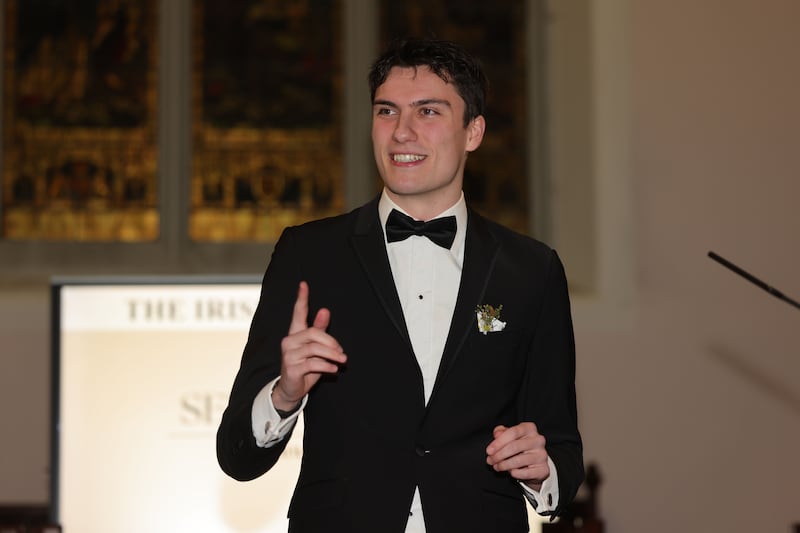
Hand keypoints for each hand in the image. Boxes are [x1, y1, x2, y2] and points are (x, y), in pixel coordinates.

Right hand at [272, 281, 346, 411]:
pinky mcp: (292, 368)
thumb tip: (324, 310)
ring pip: (314, 348)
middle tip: (342, 352)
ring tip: (341, 361)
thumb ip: (319, 330)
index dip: (301, 298)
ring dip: (332, 355)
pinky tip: (333, 370)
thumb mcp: (315, 348)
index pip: (297, 313)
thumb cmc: (305, 366)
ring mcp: (289, 355)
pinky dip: (326, 366)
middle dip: (331, 342)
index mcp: (295, 333)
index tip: (304, 284)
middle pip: (312, 333)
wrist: (291, 389)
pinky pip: (313, 363)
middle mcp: (289, 341)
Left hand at [486, 422, 549, 490]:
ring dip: (503, 465)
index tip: (489, 451)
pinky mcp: (543, 469)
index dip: (498, 442)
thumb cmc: (519, 447)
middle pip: (514, 446)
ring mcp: (542, 455)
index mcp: (529, 428)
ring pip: (518, 460)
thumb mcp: (510, 437)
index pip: (513, 432)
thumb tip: (497, 434)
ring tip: (496, 467)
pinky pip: (525, 473)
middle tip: (489, 461)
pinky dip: (514, 473)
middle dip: (498, 455)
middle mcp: (538, 440)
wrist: (535, 464)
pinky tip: (510, 472)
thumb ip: (502, 433)